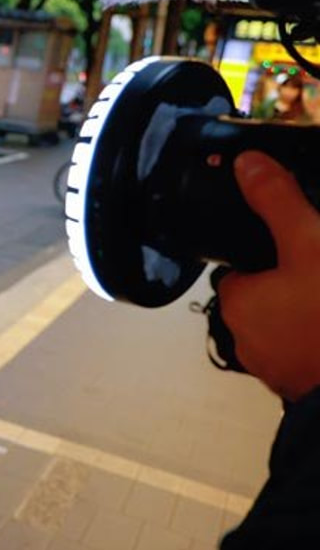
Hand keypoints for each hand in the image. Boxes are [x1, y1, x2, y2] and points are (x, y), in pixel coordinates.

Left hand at [219, 151, 319, 401]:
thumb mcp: (310, 243)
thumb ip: (278, 202)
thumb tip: (247, 162)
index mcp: (238, 303)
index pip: (242, 268)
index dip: (270, 251)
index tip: (299, 243)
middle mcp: (248, 341)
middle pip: (272, 296)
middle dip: (300, 283)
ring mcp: (282, 369)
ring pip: (294, 327)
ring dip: (313, 312)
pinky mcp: (307, 386)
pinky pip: (312, 351)